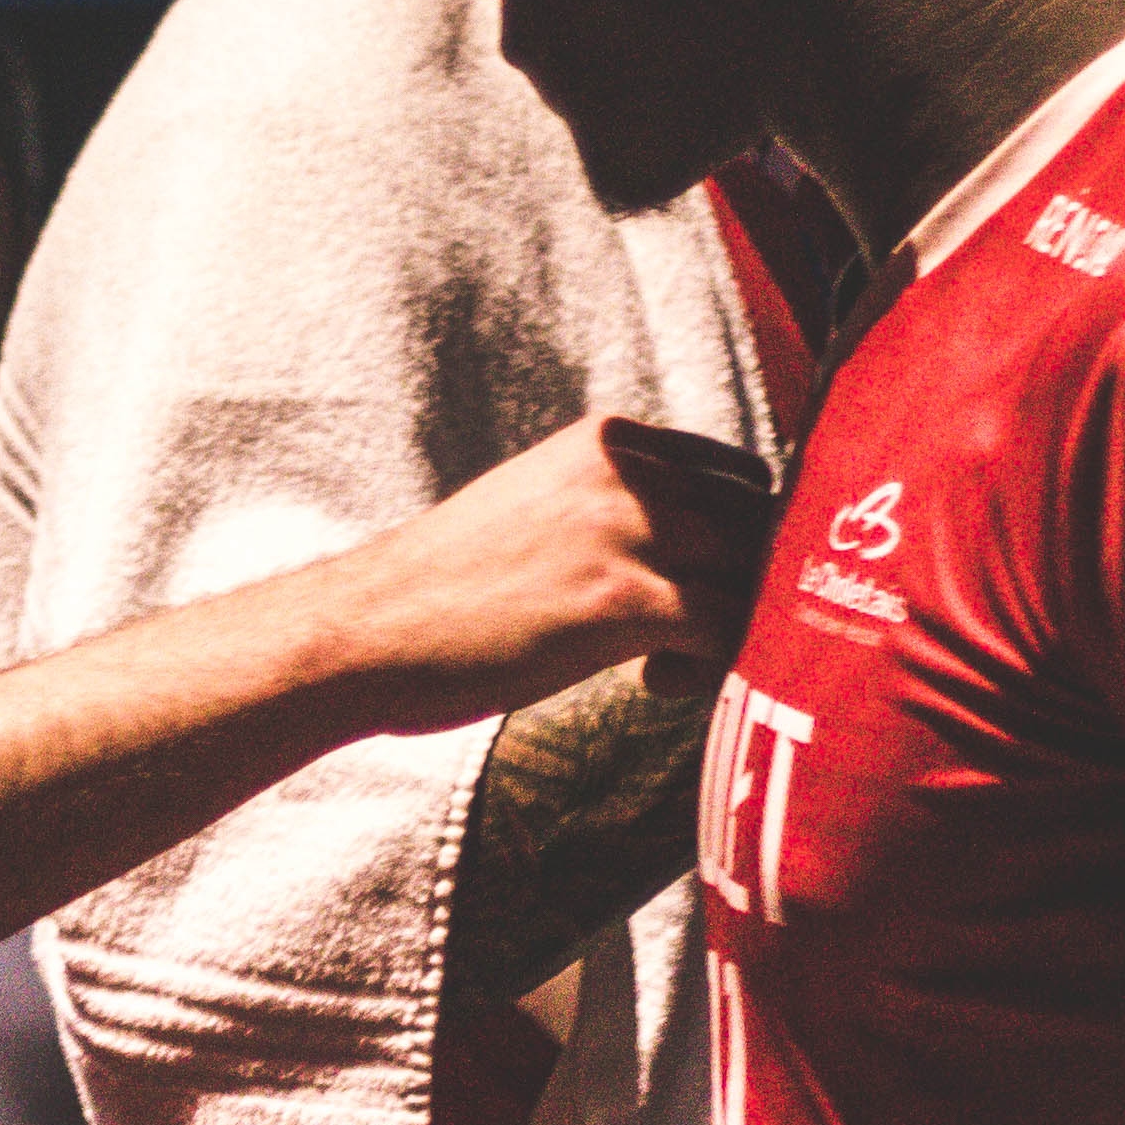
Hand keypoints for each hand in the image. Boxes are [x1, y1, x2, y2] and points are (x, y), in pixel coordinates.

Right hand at [299, 417, 756, 737]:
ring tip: (671, 661)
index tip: (701, 589)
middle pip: (758, 520)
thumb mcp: (535, 508)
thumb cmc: (443, 588)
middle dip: (744, 584)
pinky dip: (717, 663)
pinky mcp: (623, 598)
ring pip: (755, 570)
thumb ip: (608, 506)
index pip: (736, 472)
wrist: (365, 630)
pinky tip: (657, 683)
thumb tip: (685, 545)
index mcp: (606, 441)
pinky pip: (730, 626)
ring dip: (734, 625)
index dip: (738, 539)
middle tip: (691, 636)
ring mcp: (627, 529)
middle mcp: (626, 469)